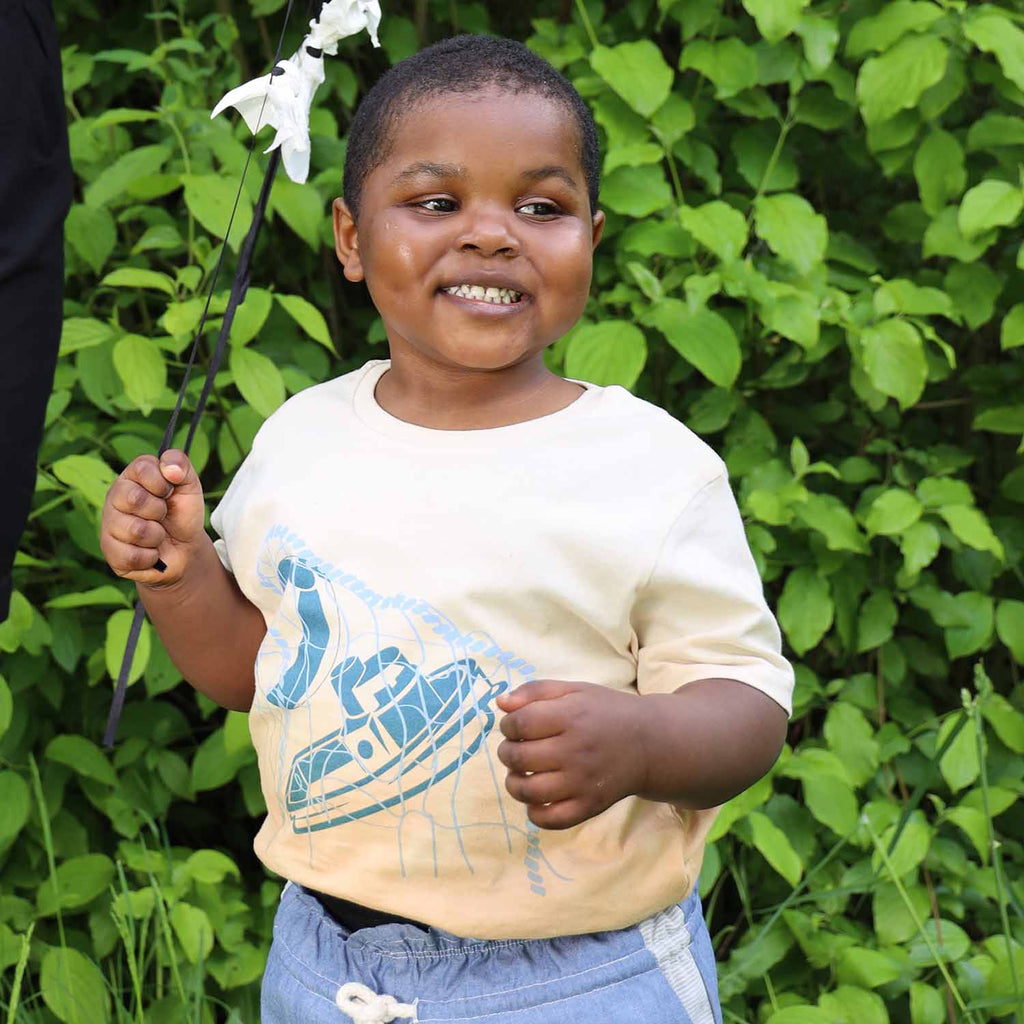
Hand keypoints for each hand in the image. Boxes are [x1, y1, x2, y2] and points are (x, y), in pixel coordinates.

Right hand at [100, 450, 205, 587]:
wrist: (185, 549)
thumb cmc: (182, 514)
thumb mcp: (189, 486)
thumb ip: (181, 465)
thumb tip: (170, 468)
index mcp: (132, 477)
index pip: (141, 468)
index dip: (162, 482)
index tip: (169, 492)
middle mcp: (114, 498)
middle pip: (134, 498)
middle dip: (159, 510)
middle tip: (162, 515)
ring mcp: (109, 525)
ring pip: (135, 530)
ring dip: (157, 536)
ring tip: (157, 535)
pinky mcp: (111, 553)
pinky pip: (133, 556)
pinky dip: (151, 556)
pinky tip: (151, 551)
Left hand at [495, 680, 648, 829]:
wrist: (649, 743)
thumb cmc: (605, 712)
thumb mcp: (574, 690)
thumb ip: (535, 691)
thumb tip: (500, 704)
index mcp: (571, 716)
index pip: (520, 724)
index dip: (507, 725)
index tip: (514, 726)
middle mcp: (576, 751)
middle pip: (519, 758)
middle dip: (507, 752)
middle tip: (515, 749)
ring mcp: (583, 782)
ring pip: (529, 792)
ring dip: (514, 783)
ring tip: (520, 774)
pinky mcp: (590, 806)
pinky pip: (550, 820)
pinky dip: (534, 813)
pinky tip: (537, 798)